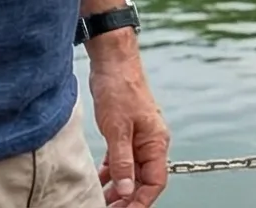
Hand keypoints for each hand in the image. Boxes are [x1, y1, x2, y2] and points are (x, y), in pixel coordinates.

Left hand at [87, 42, 168, 205]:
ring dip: (118, 188)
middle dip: (128, 198)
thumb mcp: (118, 130)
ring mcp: (138, 138)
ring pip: (131, 172)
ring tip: (102, 202)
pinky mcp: (125, 133)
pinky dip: (111, 173)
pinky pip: (121, 160)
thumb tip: (126, 191)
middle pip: (143, 180)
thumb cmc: (119, 90)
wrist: (113, 62)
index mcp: (156, 143)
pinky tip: (99, 182)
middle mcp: (150, 143)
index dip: (141, 201)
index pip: (155, 182)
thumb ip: (123, 162)